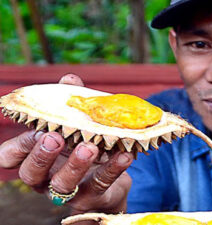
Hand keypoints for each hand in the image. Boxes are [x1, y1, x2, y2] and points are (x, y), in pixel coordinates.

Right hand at [0, 74, 133, 221]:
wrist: (110, 180)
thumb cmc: (84, 147)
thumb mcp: (76, 126)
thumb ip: (71, 104)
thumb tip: (70, 78)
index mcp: (35, 157)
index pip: (11, 156)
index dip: (19, 145)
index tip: (37, 129)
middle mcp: (46, 177)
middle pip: (31, 172)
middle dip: (42, 155)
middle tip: (55, 137)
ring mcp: (68, 191)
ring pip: (63, 183)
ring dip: (76, 164)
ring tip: (89, 147)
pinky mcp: (92, 197)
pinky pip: (101, 184)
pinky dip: (113, 169)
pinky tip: (124, 155)